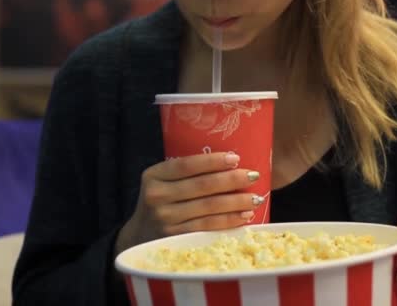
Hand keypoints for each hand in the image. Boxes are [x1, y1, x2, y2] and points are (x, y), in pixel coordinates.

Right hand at [116, 152, 262, 253]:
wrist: (140, 236)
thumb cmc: (162, 202)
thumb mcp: (163, 182)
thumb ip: (185, 173)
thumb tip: (232, 163)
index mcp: (154, 176)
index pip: (186, 165)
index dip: (213, 161)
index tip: (235, 158)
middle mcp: (157, 196)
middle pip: (202, 186)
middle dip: (232, 180)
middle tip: (253, 175)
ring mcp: (165, 219)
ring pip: (209, 207)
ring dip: (237, 202)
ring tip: (256, 197)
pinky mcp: (175, 238)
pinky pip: (208, 226)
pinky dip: (229, 220)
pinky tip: (245, 216)